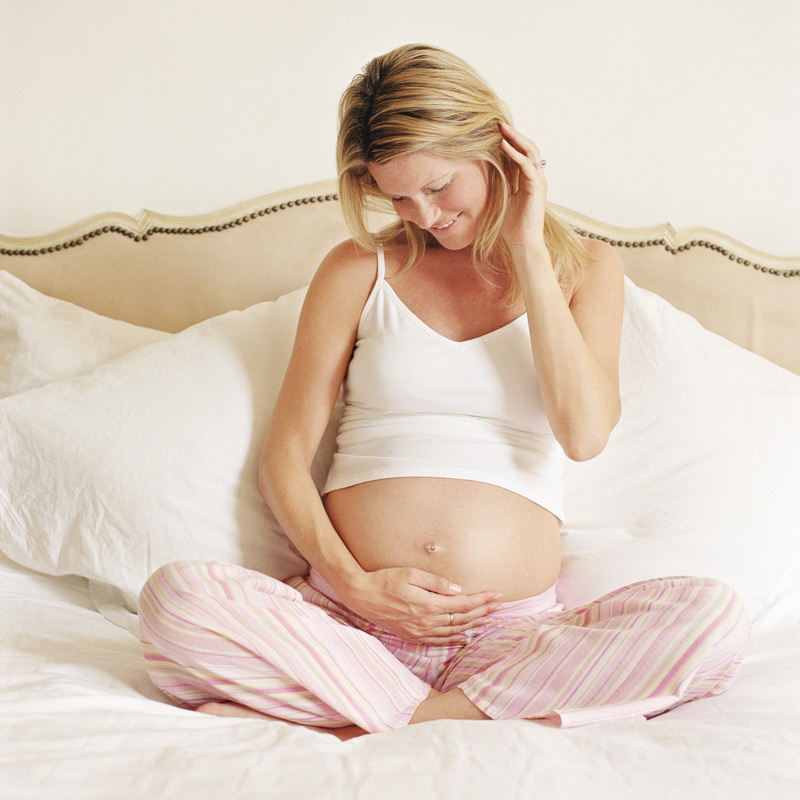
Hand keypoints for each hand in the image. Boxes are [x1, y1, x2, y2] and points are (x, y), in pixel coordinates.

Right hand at [336, 567, 503, 644]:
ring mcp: (420, 631)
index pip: (464, 604)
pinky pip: (439, 641)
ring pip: (454, 631)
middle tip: (501, 606)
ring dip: (474, 625)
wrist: (361, 596)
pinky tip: (464, 637)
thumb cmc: (385, 580)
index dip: (482, 600)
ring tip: (489, 620)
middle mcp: (427, 622)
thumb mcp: (410, 574)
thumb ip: (435, 582)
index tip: (497, 595)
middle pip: (463, 619)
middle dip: (484, 612)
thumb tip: (457, 589)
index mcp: (429, 605)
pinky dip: (455, 639)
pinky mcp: (412, 635)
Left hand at [499, 122, 548, 251]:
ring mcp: (539, 182)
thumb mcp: (501, 199)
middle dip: (515, 134)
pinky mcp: (537, 188)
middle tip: (500, 123)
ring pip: (531, 152)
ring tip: (502, 128)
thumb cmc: (512, 226)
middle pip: (529, 148)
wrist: (522, 243)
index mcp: (528, 180)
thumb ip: (500, 183)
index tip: (496, 131)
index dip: (512, 141)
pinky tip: (504, 146)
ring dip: (516, 138)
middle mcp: (536, 178)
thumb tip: (486, 170)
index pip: (522, 154)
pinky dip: (516, 154)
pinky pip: (527, 166)